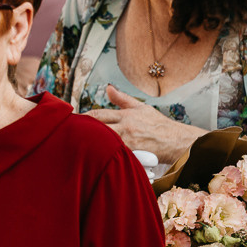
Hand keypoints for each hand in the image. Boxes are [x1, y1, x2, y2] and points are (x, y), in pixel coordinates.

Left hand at [82, 84, 201, 161]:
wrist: (178, 141)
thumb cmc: (159, 126)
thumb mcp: (141, 108)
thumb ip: (122, 99)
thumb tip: (108, 88)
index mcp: (126, 114)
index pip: (98, 114)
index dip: (83, 118)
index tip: (71, 121)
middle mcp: (126, 126)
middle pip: (97, 127)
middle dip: (81, 130)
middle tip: (67, 134)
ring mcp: (129, 140)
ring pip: (103, 141)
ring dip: (89, 143)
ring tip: (75, 147)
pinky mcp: (133, 153)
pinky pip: (114, 154)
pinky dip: (103, 155)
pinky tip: (91, 159)